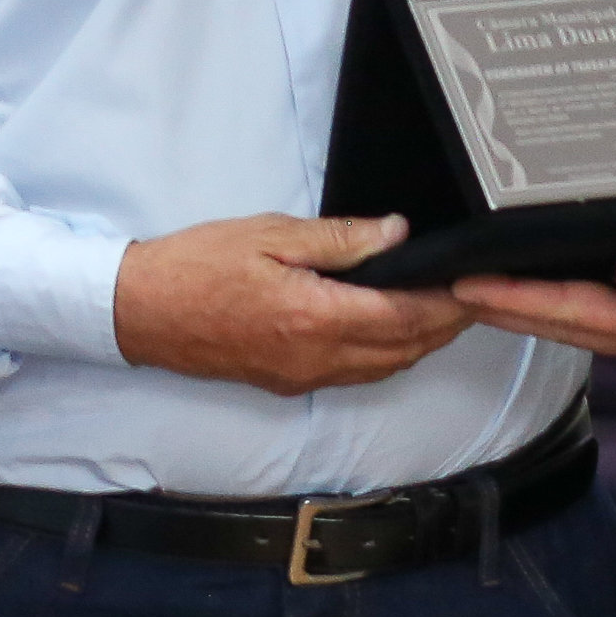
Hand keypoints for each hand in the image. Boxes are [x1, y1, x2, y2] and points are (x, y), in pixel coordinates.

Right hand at [113, 214, 465, 396]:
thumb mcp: (271, 235)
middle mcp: (315, 359)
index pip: (405, 318)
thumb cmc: (197, 266)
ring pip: (383, 369)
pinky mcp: (288, 383)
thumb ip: (340, 238)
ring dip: (419, 344)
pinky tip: (390, 329)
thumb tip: (396, 233)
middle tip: (471, 295)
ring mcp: (302, 377)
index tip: (474, 283)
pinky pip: (355, 376)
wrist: (141, 311)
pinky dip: (386, 356)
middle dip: (444, 326)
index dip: (448, 304)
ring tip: (441, 309)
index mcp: (315, 318)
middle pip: (404, 351)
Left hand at [452, 233, 615, 365]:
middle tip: (450, 291)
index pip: (569, 309)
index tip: (467, 284)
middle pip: (558, 323)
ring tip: (484, 293)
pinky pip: (601, 319)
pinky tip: (555, 293)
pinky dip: (565, 307)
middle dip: (503, 309)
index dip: (515, 297)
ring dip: (528, 310)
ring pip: (575, 324)